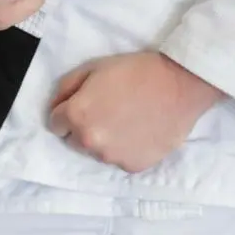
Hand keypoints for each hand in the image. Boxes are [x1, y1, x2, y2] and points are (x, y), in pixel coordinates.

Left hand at [48, 51, 223, 173]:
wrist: (179, 85)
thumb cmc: (136, 70)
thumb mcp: (93, 67)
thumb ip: (67, 88)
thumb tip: (56, 107)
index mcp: (77, 116)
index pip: (56, 124)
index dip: (68, 112)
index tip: (84, 104)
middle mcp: (90, 142)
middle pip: (75, 141)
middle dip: (84, 127)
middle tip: (108, 110)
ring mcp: (112, 158)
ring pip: (98, 152)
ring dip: (106, 139)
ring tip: (127, 119)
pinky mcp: (133, 166)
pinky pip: (120, 159)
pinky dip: (126, 148)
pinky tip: (140, 130)